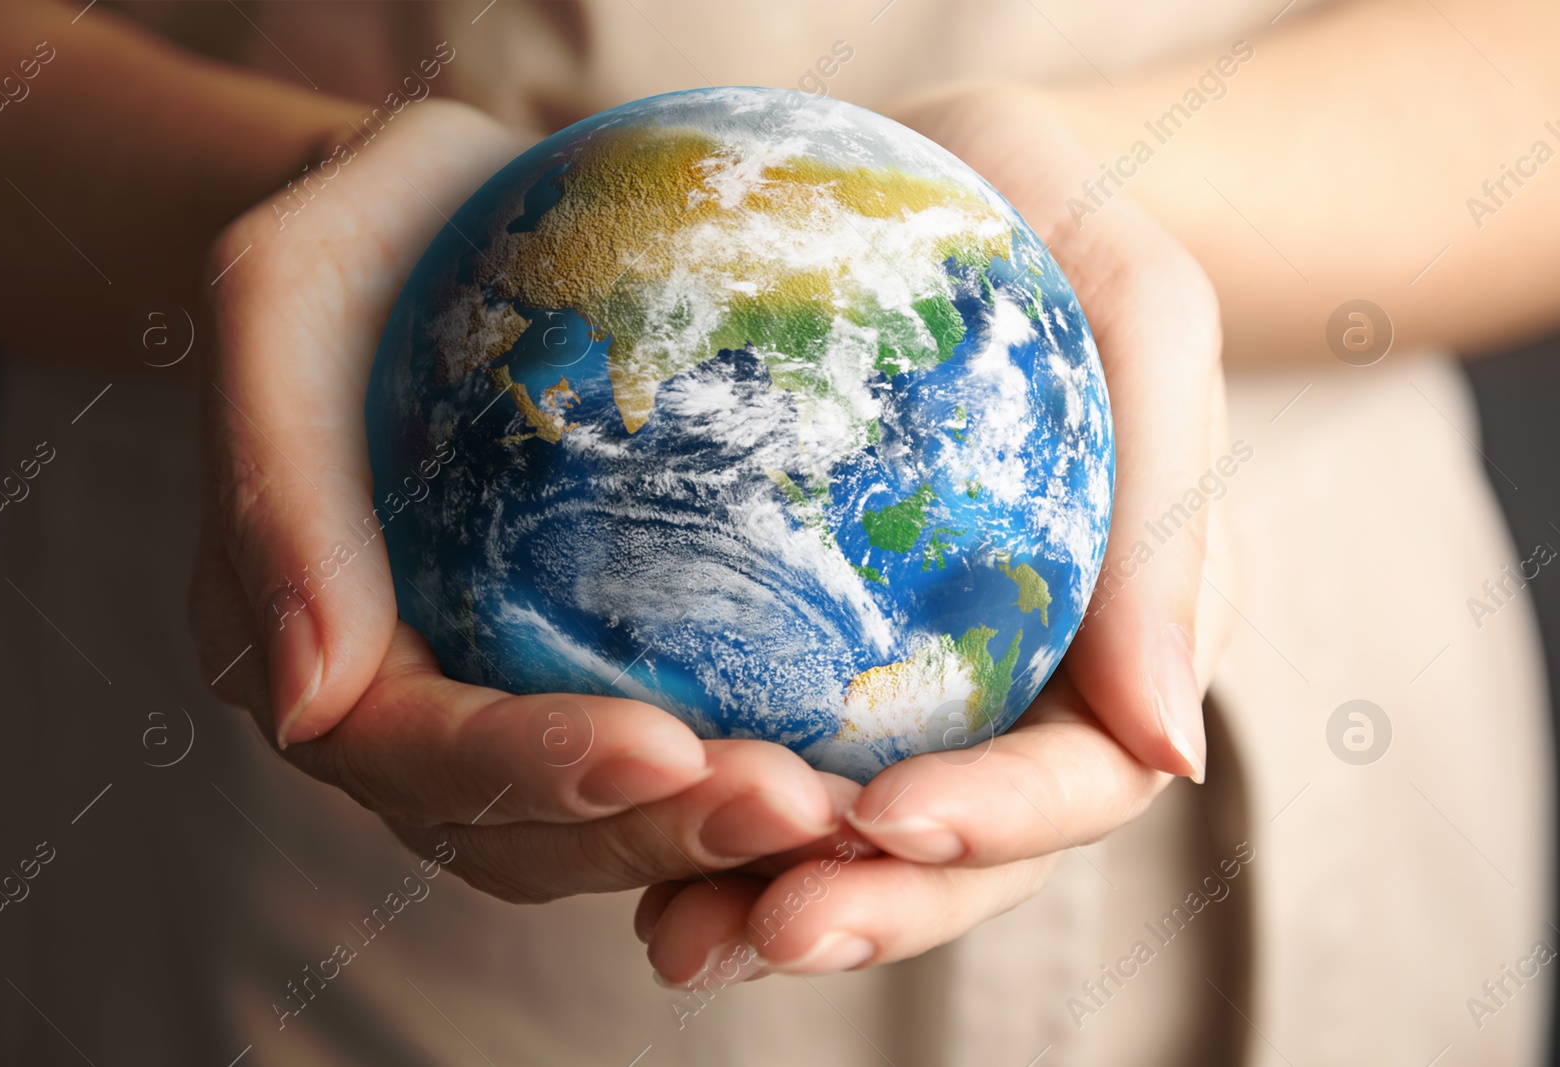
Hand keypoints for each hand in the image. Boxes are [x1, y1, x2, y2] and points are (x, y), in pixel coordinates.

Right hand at [188, 101, 839, 900]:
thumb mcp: (287, 294)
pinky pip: (659, 759)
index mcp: (300, 641)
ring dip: (712, 836)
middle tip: (798, 807)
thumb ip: (275, 479)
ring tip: (841, 810)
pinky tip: (852, 764)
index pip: (409, 752)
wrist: (459, 207)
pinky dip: (737, 778)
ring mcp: (490, 698)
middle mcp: (391, 703)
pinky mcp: (577, 669)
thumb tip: (308, 702)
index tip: (667, 748)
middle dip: (652, 833)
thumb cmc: (371, 230)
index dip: (530, 771)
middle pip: (514, 829)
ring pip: (591, 828)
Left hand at [639, 82, 1234, 981]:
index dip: (995, 822)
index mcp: (1127, 634)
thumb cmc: (1056, 221)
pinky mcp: (825, 652)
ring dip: (780, 899)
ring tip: (679, 940)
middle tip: (765, 928)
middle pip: (969, 850)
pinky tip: (633, 845)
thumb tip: (1168, 753)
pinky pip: (779, 752)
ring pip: (867, 838)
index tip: (885, 818)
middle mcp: (1027, 684)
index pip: (1082, 777)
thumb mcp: (1144, 314)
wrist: (945, 172)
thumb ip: (1172, 515)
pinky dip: (713, 818)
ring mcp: (925, 679)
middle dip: (879, 907)